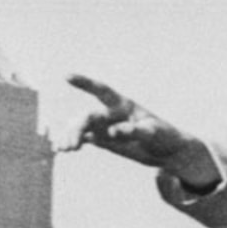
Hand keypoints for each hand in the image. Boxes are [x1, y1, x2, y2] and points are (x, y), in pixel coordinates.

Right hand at [66, 75, 216, 187]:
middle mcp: (110, 113)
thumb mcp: (153, 132)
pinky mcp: (102, 139)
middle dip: (78, 128)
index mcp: (123, 105)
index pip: (102, 90)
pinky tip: (61, 149)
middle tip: (73, 145)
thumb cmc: (163, 135)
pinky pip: (83, 138)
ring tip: (66, 149)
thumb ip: (133, 131)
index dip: (85, 83)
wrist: (166, 150)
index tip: (67, 76)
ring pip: (81, 127)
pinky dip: (71, 142)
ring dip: (71, 136)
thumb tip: (112, 132)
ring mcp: (104, 126)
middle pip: (88, 116)